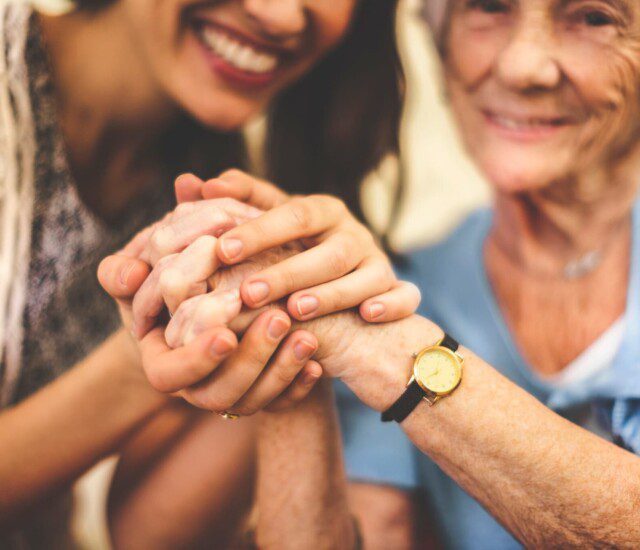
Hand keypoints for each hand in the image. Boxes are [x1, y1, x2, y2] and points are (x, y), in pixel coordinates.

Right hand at [99, 252, 322, 415]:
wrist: (212, 303)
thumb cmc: (171, 283)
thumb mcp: (146, 276)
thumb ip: (126, 272)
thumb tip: (128, 272)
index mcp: (163, 363)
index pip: (169, 376)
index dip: (196, 359)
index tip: (226, 333)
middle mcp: (195, 388)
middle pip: (217, 395)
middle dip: (250, 360)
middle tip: (279, 318)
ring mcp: (230, 394)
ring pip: (252, 403)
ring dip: (281, 370)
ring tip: (307, 337)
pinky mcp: (261, 394)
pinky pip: (281, 404)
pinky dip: (299, 386)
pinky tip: (318, 365)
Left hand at [201, 170, 420, 323]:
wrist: (344, 284)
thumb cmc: (293, 251)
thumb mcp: (267, 227)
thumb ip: (232, 206)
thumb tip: (186, 182)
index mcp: (321, 211)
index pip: (291, 213)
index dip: (258, 231)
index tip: (220, 249)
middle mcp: (352, 233)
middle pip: (326, 250)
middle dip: (287, 270)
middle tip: (249, 293)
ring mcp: (378, 261)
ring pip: (365, 274)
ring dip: (332, 292)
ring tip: (296, 309)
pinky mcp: (397, 288)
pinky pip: (405, 295)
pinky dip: (393, 303)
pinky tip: (369, 316)